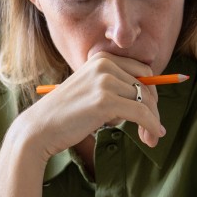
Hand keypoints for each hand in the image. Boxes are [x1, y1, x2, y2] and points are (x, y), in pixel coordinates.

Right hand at [19, 52, 166, 159]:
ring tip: (152, 138)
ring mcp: (105, 81)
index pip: (142, 72)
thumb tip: (151, 97)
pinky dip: (151, 126)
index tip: (152, 113)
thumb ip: (115, 87)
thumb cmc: (66, 114)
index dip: (151, 94)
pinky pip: (141, 113)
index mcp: (101, 58)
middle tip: (156, 129)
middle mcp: (104, 65)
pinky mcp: (105, 101)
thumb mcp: (91, 90)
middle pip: (147, 86)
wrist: (40, 128)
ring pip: (146, 101)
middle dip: (154, 109)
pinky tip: (152, 137)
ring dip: (153, 122)